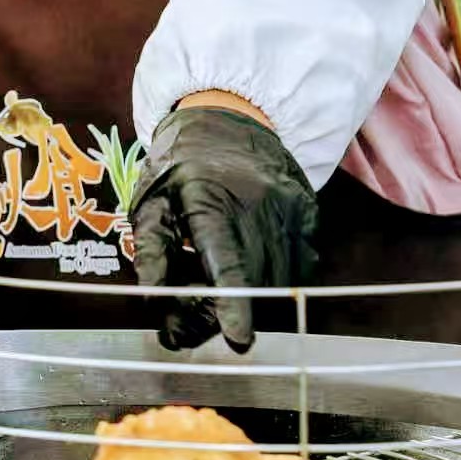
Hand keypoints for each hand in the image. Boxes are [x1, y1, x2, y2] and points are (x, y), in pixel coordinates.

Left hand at [130, 106, 319, 352]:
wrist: (229, 121)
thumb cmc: (179, 166)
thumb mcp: (151, 200)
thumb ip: (152, 249)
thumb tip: (152, 298)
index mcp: (210, 197)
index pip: (226, 259)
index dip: (233, 301)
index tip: (238, 338)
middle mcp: (257, 203)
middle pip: (253, 278)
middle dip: (224, 314)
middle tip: (184, 330)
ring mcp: (289, 209)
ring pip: (280, 278)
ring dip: (251, 302)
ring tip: (211, 298)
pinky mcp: (309, 215)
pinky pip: (299, 266)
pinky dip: (274, 283)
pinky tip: (247, 275)